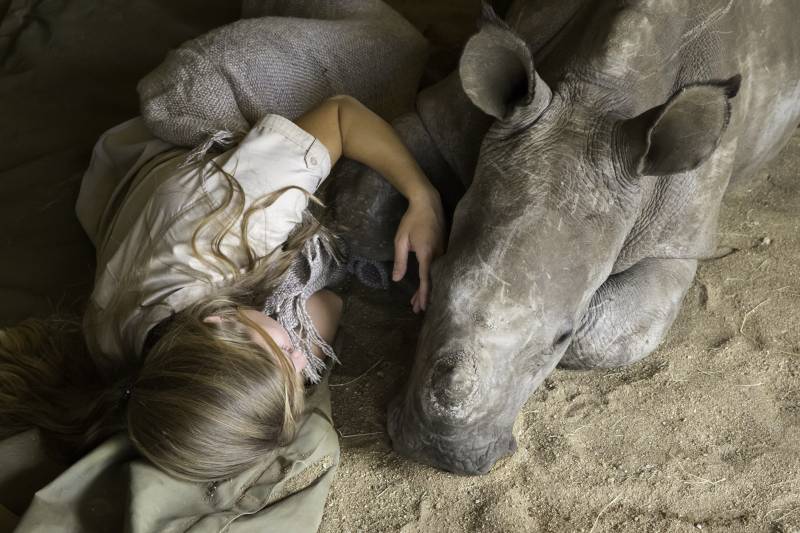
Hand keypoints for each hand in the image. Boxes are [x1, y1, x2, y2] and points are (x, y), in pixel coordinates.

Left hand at [392, 188, 445, 312]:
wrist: (427, 202)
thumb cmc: (412, 220)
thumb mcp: (401, 240)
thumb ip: (400, 261)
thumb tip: (396, 279)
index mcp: (427, 253)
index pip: (426, 279)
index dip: (423, 294)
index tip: (421, 307)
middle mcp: (438, 254)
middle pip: (433, 280)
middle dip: (425, 296)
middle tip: (417, 310)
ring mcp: (443, 251)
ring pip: (437, 275)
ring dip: (428, 289)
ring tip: (418, 302)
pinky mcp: (444, 249)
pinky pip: (439, 267)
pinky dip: (433, 278)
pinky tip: (428, 285)